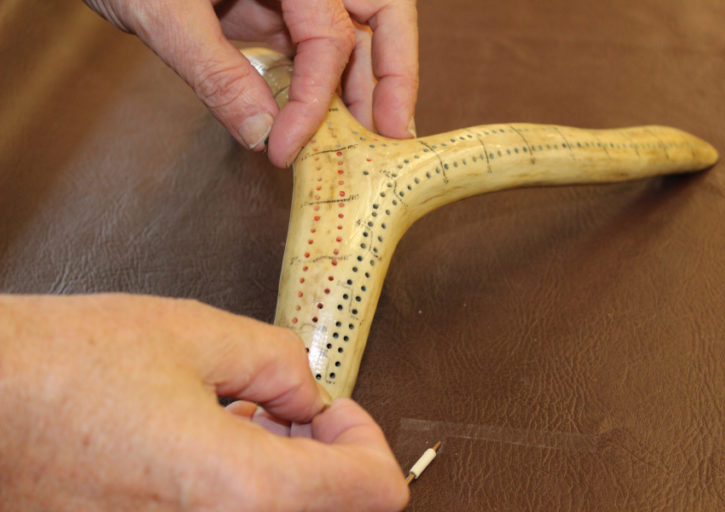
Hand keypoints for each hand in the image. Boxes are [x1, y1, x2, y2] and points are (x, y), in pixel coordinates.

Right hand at [0, 294, 407, 509]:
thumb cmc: (62, 371)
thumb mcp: (197, 334)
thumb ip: (281, 361)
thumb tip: (307, 393)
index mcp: (242, 491)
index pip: (372, 491)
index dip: (366, 437)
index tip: (334, 408)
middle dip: (324, 454)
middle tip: (291, 409)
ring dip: (283, 471)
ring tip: (242, 417)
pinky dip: (241, 489)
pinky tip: (206, 443)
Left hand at [83, 0, 418, 166]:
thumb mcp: (163, 11)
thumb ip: (214, 72)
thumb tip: (259, 133)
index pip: (329, 34)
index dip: (317, 97)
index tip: (290, 147)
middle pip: (378, 18)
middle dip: (392, 79)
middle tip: (394, 137)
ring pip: (355, 36)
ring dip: (365, 89)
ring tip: (371, 140)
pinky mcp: (274, 10)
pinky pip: (315, 49)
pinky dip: (326, 88)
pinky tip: (330, 123)